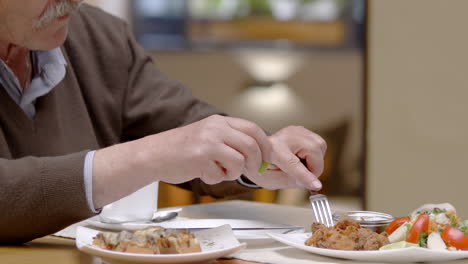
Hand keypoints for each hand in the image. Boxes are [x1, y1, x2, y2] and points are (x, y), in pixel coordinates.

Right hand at [136, 115, 271, 184]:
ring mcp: (207, 142)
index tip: (268, 158)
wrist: (153, 154)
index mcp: (219, 121)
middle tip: (250, 171)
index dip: (265, 145)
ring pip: (239, 162)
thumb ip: (230, 140)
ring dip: (233, 172)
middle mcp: (215, 128)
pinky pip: (221, 174)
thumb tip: (258, 154)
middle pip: (251, 145)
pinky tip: (201, 172)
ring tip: (218, 171)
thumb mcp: (208, 135)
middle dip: (255, 162)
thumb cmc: (181, 149)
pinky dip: (215, 178)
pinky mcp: (200, 158)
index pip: (253, 129)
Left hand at [245, 126, 325, 190]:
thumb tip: (311, 182)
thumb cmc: (264, 165)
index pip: (293, 164)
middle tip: (299, 173)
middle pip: (315, 154)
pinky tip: (301, 156)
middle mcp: (285, 137)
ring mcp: (295, 130)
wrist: (258, 149)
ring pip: (321, 147)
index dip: (306, 176)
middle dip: (313, 169)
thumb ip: (290, 182)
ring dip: (314, 161)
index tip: (317, 185)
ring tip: (298, 163)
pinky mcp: (302, 129)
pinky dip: (315, 154)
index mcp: (273, 152)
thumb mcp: (271, 180)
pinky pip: (320, 144)